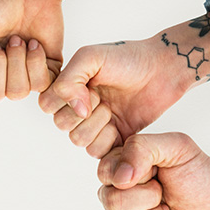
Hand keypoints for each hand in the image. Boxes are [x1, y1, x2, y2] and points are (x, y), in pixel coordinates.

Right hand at [39, 38, 186, 157]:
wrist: (163, 71)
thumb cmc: (128, 59)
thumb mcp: (91, 57)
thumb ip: (69, 79)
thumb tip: (75, 110)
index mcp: (68, 88)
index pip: (46, 104)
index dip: (64, 99)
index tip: (88, 86)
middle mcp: (76, 108)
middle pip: (61, 124)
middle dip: (85, 112)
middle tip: (104, 98)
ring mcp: (93, 126)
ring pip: (77, 140)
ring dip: (97, 125)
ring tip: (113, 110)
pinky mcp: (111, 141)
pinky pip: (96, 152)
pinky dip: (108, 140)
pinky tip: (120, 125)